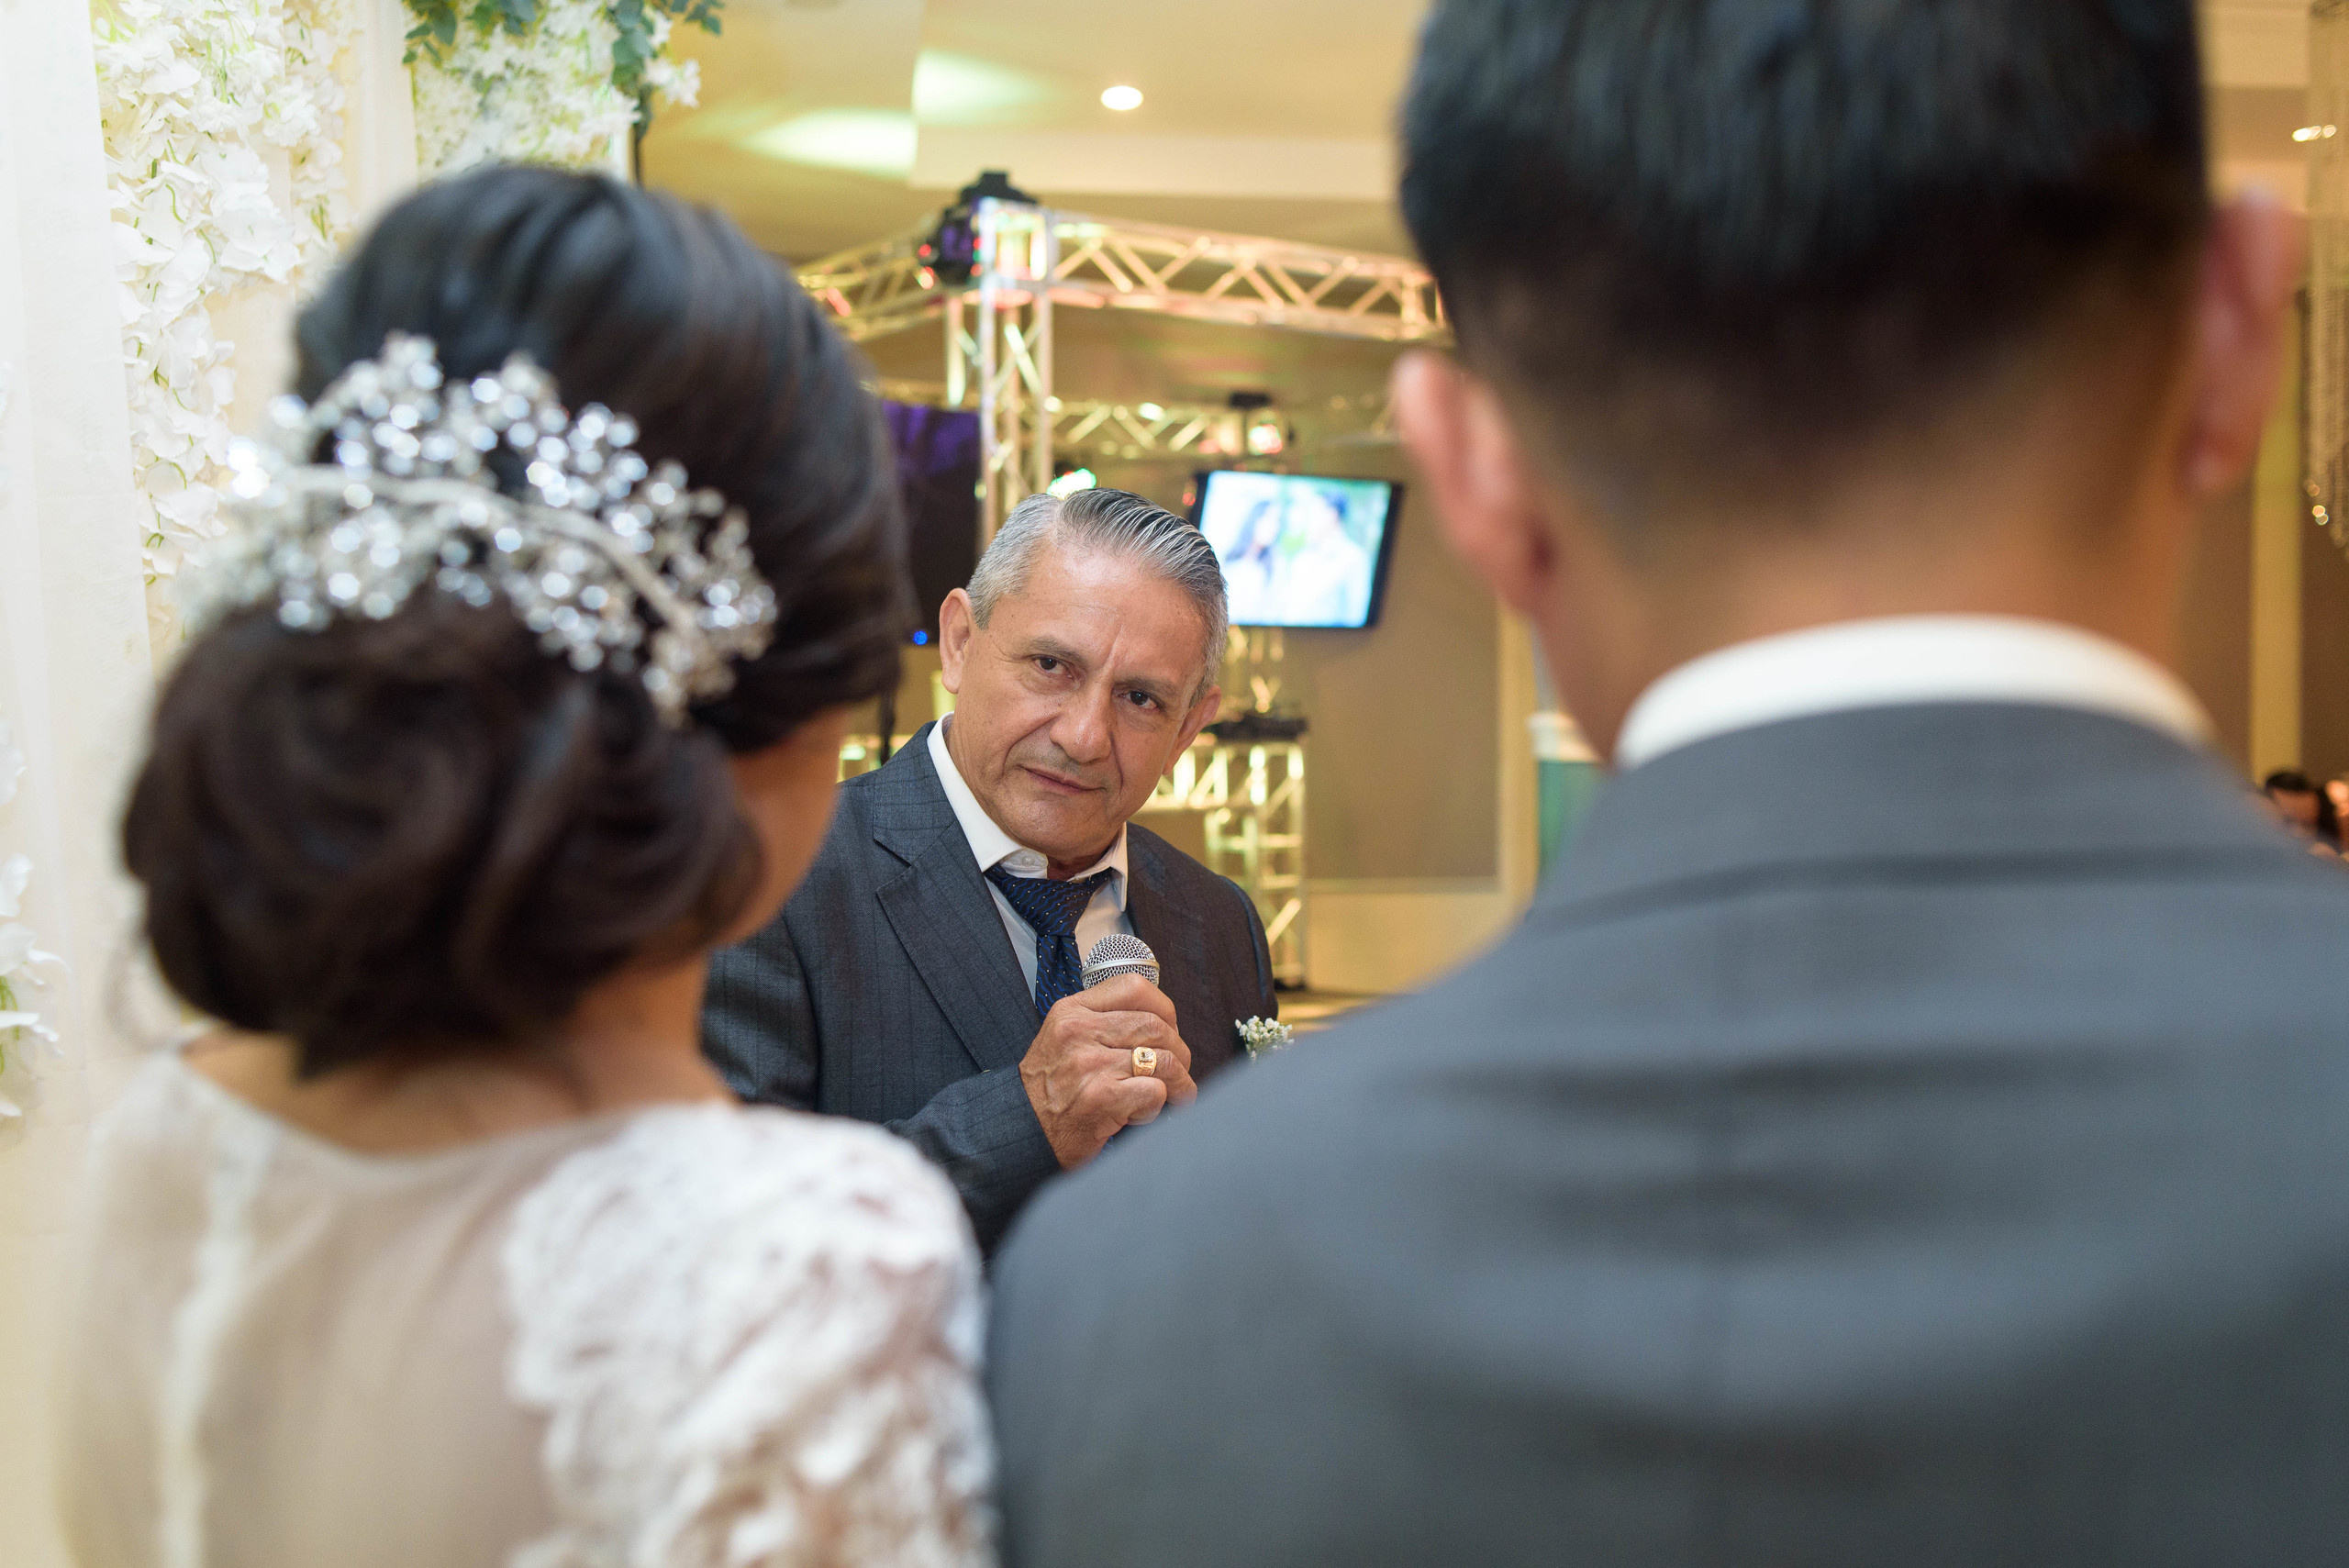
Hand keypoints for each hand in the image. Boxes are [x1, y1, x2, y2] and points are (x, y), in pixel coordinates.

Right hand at [1018, 974, 1198, 1168]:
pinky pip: (1156, 1091)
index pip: (1133, 987)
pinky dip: (1160, 1106)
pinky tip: (1145, 1115)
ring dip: (1179, 1081)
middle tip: (1177, 1070)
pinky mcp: (1100, 1099)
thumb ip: (1103, 1022)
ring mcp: (1089, 1065)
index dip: (1163, 1009)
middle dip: (1178, 1051)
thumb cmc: (1048, 1090)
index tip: (1169, 1030)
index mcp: (1071, 1011)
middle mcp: (1078, 1032)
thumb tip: (1162, 1025)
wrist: (1019, 1131)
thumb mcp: (1064, 1038)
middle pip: (1155, 1026)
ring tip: (1177, 1094)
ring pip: (1163, 1059)